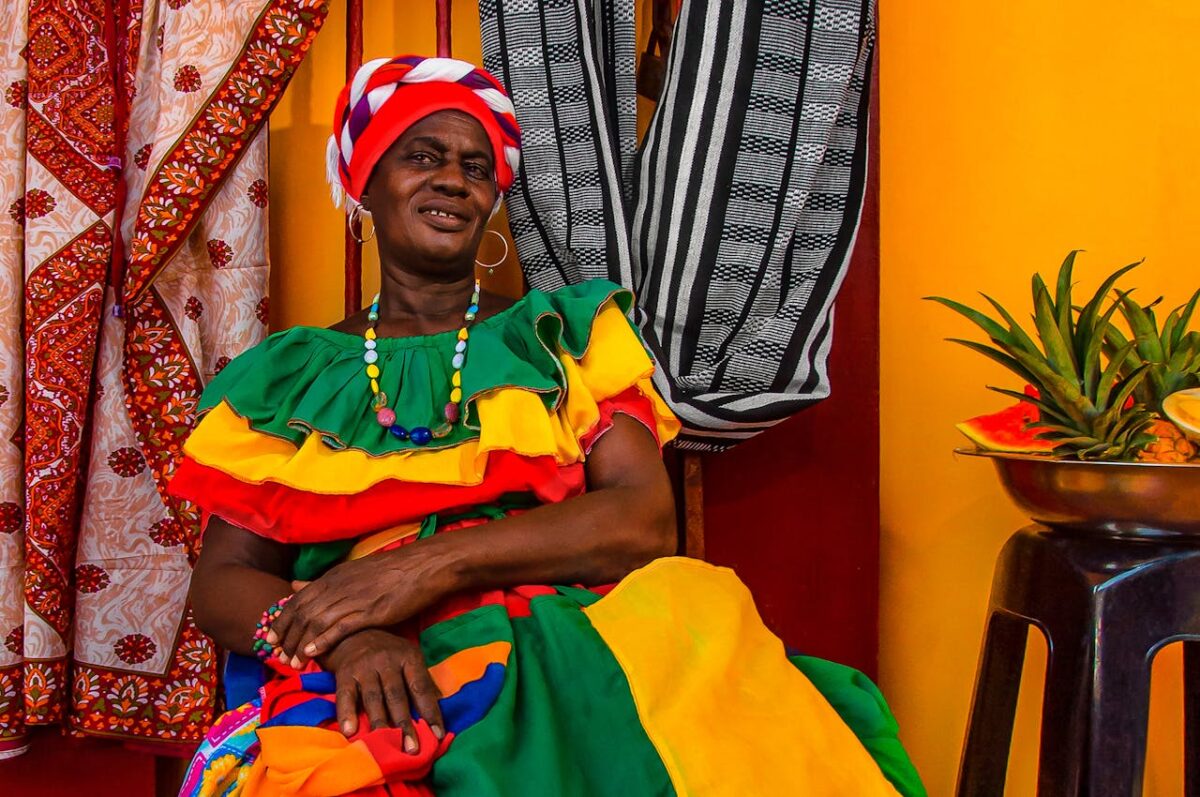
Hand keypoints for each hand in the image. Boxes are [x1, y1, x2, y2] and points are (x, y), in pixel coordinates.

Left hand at [269, 542, 454, 663]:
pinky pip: (341, 627)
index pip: (298, 599)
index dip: (282, 620)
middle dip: (286, 636)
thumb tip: (296, 585)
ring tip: (291, 663)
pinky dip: (323, 640)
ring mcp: (354, 598)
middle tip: (276, 656)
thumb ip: (324, 583)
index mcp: (335, 577)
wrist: (423, 566)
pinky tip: (313, 653)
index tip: (270, 638)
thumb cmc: (391, 571)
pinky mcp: (371, 611)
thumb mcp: (353, 572)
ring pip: (317, 622)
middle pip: (302, 613)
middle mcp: (339, 586)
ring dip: (300, 644)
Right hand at [321, 629, 444, 749]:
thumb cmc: (389, 653)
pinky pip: (345, 696)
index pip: (421, 687)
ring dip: (380, 724)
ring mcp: (365, 666)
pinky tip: (350, 732)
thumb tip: (441, 707)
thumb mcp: (410, 658)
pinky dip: (346, 714)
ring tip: (384, 745)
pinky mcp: (344, 673)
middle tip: (412, 749)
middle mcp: (387, 660)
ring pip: (373, 699)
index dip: (430, 711)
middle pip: (397, 696)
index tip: (437, 734)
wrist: (354, 633)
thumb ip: (424, 682)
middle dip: (405, 724)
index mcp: (408, 656)